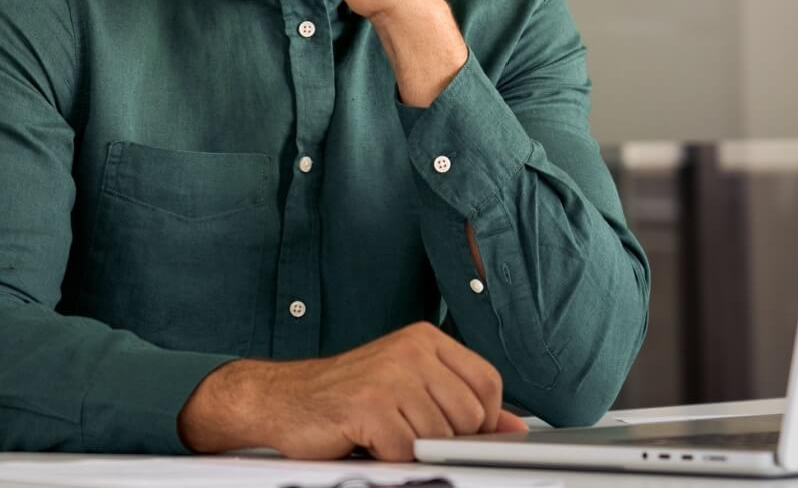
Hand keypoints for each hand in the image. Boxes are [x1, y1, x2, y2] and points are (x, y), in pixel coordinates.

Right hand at [178, 322, 527, 461]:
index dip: (479, 420)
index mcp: (425, 339)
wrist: (281, 399)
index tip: (451, 429)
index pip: (489, 385)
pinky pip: (405, 453)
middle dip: (443, 439)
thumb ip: (461, 403)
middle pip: (470, 417)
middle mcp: (411, 350)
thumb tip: (516, 428)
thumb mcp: (409, 390)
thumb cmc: (345, 397)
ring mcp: (390, 375)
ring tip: (380, 432)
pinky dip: (386, 458)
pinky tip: (364, 440)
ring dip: (411, 449)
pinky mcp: (369, 405)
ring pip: (440, 438)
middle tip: (403, 430)